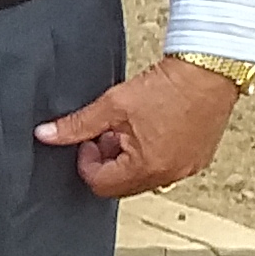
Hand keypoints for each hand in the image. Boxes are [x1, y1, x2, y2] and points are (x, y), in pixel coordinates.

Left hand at [34, 58, 240, 197]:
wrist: (209, 70)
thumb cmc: (168, 87)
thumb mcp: (112, 105)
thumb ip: (76, 125)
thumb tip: (45, 135)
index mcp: (146, 167)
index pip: (100, 184)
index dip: (86, 161)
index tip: (88, 140)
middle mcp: (170, 174)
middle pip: (122, 185)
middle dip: (107, 162)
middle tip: (108, 134)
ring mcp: (187, 169)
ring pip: (143, 178)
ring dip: (128, 160)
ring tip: (130, 129)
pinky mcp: (199, 159)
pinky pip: (166, 169)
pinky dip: (151, 156)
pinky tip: (151, 130)